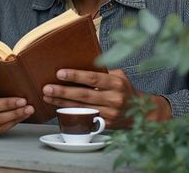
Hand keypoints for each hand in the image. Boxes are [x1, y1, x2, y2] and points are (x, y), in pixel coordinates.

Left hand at [42, 69, 171, 128]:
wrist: (141, 111)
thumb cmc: (125, 89)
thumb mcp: (119, 76)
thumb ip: (103, 71)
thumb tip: (80, 62)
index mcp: (116, 83)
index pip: (93, 79)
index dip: (76, 76)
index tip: (60, 73)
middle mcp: (113, 99)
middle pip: (84, 95)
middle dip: (63, 92)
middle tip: (47, 88)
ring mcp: (109, 114)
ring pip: (81, 108)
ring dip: (62, 103)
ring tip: (48, 97)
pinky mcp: (105, 125)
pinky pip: (85, 118)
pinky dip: (71, 113)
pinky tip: (59, 108)